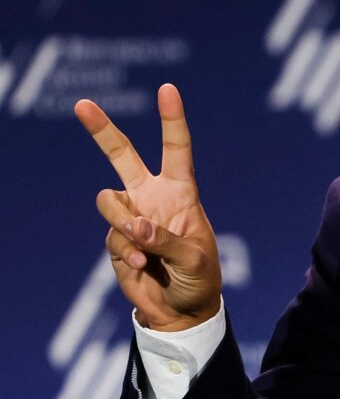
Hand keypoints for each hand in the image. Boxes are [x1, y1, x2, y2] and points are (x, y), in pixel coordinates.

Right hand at [75, 84, 221, 331]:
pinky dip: (126, 252)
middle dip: (101, 130)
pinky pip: (112, 236)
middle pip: (122, 156)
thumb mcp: (195, 259)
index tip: (167, 89)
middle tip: (82, 104)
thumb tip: (136, 224)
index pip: (176, 149)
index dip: (172, 119)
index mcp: (181, 192)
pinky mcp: (116, 240)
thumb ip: (166, 240)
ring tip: (143, 250)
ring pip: (108, 202)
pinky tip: (141, 267)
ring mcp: (131, 217)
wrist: (182, 310)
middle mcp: (152, 197)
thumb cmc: (199, 278)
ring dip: (123, 222)